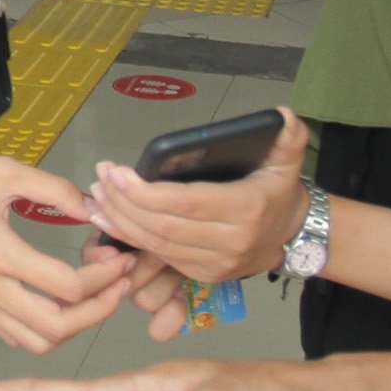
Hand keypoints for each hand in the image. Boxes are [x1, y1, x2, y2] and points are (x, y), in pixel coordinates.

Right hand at [0, 154, 141, 352]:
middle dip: (99, 310)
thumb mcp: (6, 172)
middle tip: (118, 286)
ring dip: (73, 326)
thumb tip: (93, 209)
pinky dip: (44, 329)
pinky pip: (14, 335)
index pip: (68, 286)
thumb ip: (56, 190)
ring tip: (92, 298)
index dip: (105, 276)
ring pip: (37, 342)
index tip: (118, 258)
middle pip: (57, 328)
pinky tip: (57, 302)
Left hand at [89, 111, 309, 299]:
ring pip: (157, 246)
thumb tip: (282, 115)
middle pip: (163, 227)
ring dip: (121, 222)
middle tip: (100, 179)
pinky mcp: (203, 275)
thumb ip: (289, 137)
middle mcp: (230, 242)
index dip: (146, 192)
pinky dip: (132, 239)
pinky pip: (161, 257)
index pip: (186, 204)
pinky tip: (111, 219)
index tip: (117, 172)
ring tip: (98, 196)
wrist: (292, 237)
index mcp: (246, 209)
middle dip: (124, 204)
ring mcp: (215, 264)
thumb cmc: (279, 193)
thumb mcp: (288, 160)